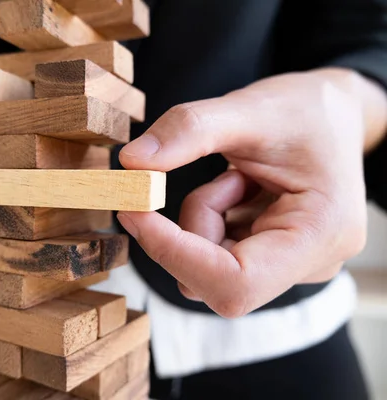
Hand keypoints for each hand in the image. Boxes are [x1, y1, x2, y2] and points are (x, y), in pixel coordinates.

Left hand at [117, 68, 386, 317]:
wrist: (333, 115)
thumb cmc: (305, 110)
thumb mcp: (249, 108)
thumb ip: (190, 130)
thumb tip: (131, 161)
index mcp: (320, 234)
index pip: (234, 281)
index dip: (174, 254)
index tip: (133, 212)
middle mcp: (311, 264)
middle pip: (214, 279)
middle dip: (194, 226)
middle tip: (219, 176)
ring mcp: (291, 267)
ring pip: (206, 268)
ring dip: (202, 217)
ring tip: (241, 176)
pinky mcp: (271, 261)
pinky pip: (214, 257)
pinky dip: (210, 219)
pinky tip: (242, 190)